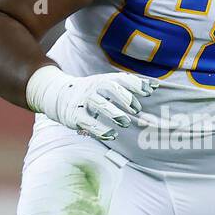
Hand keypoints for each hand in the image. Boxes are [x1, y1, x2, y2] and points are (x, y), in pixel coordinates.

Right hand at [26, 65, 158, 141]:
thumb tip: (156, 86)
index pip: (120, 78)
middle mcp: (93, 88)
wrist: (58, 95)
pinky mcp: (75, 116)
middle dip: (124, 97)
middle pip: (109, 88)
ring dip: (113, 113)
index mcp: (103, 80)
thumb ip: (130, 85)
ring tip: (125, 123)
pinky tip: (112, 135)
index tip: (149, 92)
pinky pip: (88, 123)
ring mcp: (84, 101)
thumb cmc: (91, 92)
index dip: (135, 84)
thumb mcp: (108, 84)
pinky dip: (100, 130)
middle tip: (137, 109)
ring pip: (99, 105)